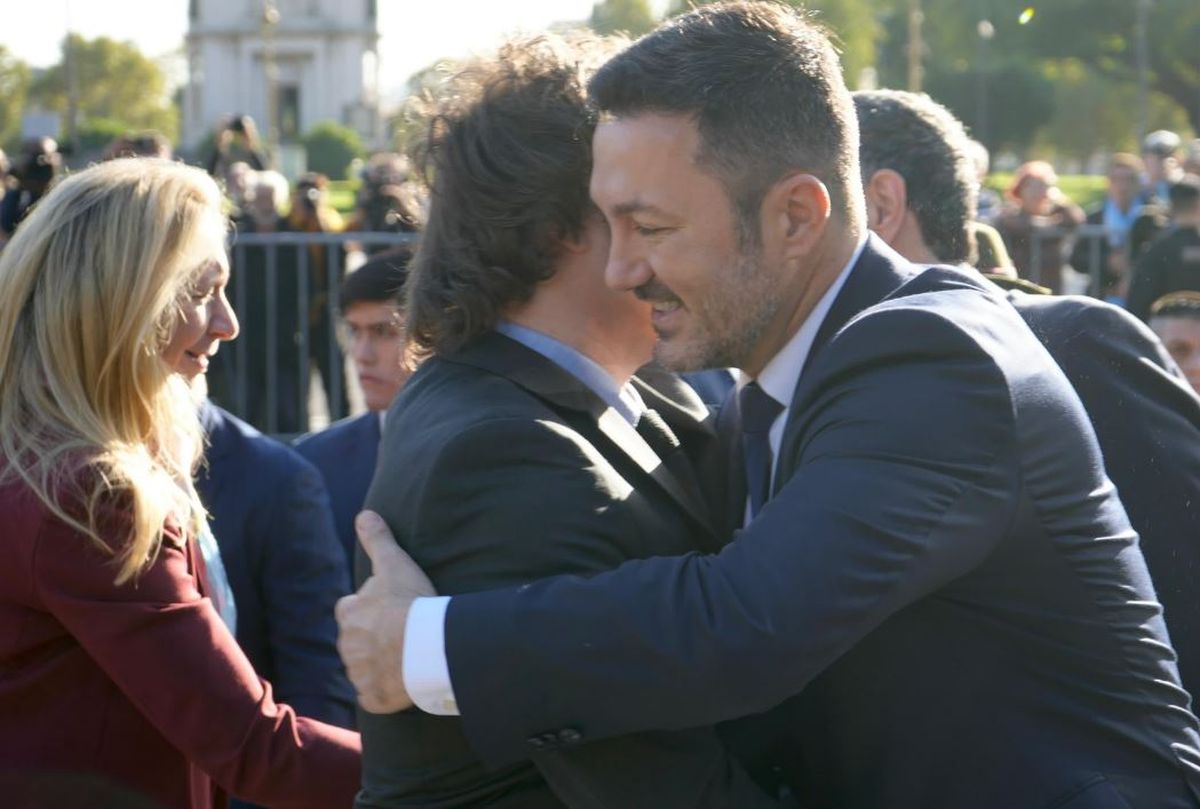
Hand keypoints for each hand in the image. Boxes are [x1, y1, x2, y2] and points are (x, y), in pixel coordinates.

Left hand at [335, 510, 435, 713]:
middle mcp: (346, 645)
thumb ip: (377, 539)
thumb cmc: (409, 601)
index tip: (389, 610)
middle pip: (356, 642)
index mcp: (348, 613)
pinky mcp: (372, 698)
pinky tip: (402, 684)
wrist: (422, 644)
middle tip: (400, 635)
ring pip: (364, 670)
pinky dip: (384, 693)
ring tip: (406, 659)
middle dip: (372, 640)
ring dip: (379, 666)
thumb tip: (364, 514)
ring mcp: (358, 674)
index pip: (351, 610)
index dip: (369, 610)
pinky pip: (374, 697)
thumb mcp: (394, 563)